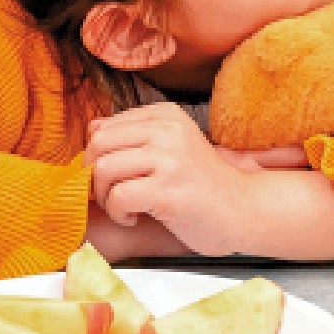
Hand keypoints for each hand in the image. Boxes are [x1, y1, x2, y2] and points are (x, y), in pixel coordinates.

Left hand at [85, 104, 261, 256]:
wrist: (242, 210)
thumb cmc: (201, 185)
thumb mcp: (170, 148)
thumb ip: (133, 136)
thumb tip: (91, 130)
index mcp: (165, 115)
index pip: (104, 127)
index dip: (95, 158)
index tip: (108, 179)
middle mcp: (167, 130)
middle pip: (98, 144)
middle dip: (93, 176)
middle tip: (109, 195)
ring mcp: (169, 158)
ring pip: (103, 170)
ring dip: (105, 197)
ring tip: (124, 207)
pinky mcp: (168, 189)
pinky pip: (118, 197)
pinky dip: (118, 213)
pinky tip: (134, 218)